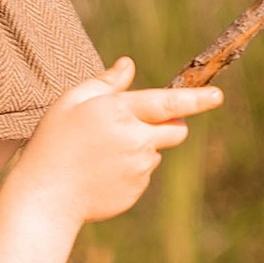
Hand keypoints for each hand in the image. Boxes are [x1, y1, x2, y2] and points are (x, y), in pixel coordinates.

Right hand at [9, 59, 222, 230]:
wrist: (46, 196)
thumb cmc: (53, 143)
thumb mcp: (71, 102)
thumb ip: (106, 83)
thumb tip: (128, 66)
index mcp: (121, 113)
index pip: (170, 104)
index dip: (197, 99)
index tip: (218, 96)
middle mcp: (136, 141)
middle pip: (176, 130)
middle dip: (170, 125)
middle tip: (140, 126)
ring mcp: (138, 169)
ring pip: (155, 152)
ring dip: (140, 148)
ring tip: (101, 154)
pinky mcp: (136, 191)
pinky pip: (142, 175)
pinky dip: (129, 171)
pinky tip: (101, 173)